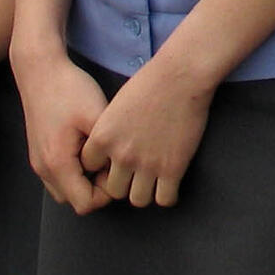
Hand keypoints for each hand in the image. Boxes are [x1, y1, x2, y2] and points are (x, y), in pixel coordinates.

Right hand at [10, 47, 111, 213]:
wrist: (40, 70)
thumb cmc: (70, 89)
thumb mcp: (97, 115)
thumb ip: (108, 149)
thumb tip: (119, 169)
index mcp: (58, 164)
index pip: (86, 204)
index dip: (108, 192)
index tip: (119, 167)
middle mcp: (44, 170)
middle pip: (76, 200)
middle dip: (98, 188)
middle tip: (112, 160)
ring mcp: (39, 163)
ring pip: (67, 190)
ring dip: (86, 180)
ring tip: (102, 153)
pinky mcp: (40, 153)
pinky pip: (60, 176)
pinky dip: (76, 171)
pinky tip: (90, 146)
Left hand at [80, 51, 213, 207]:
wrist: (183, 75)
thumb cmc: (152, 81)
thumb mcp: (117, 105)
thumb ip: (109, 130)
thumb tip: (111, 147)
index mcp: (103, 137)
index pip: (91, 168)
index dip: (104, 165)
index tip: (115, 161)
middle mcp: (121, 155)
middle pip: (114, 190)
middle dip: (125, 183)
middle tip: (136, 173)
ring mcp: (148, 164)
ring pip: (138, 200)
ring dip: (145, 191)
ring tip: (153, 180)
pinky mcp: (173, 167)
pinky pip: (165, 199)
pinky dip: (168, 194)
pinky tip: (171, 183)